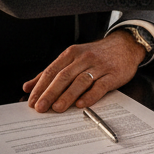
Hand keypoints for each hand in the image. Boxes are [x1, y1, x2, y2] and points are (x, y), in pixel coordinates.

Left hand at [23, 30, 145, 112]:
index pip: (52, 71)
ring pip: (80, 81)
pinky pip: (100, 86)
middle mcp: (84, 58)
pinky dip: (90, 95)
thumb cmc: (96, 54)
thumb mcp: (73, 57)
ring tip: (57, 108)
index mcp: (71, 54)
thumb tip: (28, 86)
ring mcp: (99, 66)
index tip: (32, 101)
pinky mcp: (113, 74)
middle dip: (50, 93)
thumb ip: (51, 72)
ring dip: (68, 95)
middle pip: (64, 76)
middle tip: (40, 108)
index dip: (41, 87)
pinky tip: (82, 104)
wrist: (125, 45)